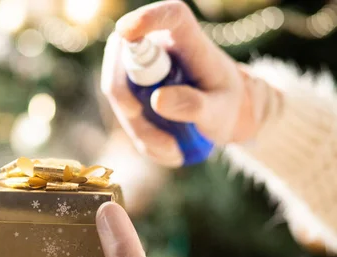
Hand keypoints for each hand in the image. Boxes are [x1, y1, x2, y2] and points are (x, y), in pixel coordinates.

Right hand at [101, 0, 277, 166]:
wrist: (226, 114)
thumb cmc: (227, 103)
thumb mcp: (219, 110)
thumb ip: (194, 105)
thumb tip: (156, 100)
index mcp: (188, 39)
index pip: (169, 16)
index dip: (146, 18)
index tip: (126, 30)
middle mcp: (158, 47)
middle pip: (123, 62)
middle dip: (130, 105)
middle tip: (162, 140)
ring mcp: (140, 67)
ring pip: (118, 93)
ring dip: (140, 130)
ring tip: (173, 151)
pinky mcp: (132, 87)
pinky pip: (123, 112)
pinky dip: (142, 137)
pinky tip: (168, 149)